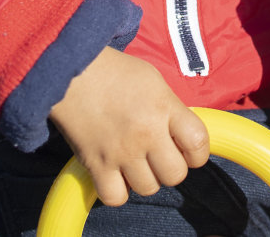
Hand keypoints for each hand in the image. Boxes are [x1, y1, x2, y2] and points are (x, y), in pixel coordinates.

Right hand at [49, 49, 209, 203]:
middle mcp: (145, 133)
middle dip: (171, 167)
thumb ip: (172, 110)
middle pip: (175, 174)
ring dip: (145, 178)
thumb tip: (183, 136)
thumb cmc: (115, 72)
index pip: (198, 143)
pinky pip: (115, 197)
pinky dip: (117, 191)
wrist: (71, 71)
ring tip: (135, 162)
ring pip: (148, 188)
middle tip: (159, 155)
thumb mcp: (155, 82)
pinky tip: (116, 175)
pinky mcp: (95, 164)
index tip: (188, 150)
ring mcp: (120, 151)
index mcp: (164, 107)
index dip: (198, 153)